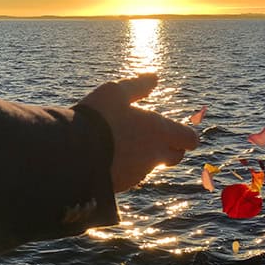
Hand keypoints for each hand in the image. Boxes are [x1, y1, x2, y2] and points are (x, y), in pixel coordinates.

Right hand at [79, 73, 198, 192]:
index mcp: (159, 132)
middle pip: (174, 157)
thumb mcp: (116, 92)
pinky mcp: (121, 187)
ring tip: (117, 144)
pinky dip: (123, 169)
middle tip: (149, 138)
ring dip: (141, 158)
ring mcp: (138, 174)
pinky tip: (105, 158)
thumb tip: (153, 77)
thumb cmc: (99, 118)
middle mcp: (154, 156)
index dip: (185, 135)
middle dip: (168, 149)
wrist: (74, 154)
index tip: (176, 131)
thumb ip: (138, 86)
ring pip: (149, 167)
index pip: (189, 139)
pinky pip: (129, 177)